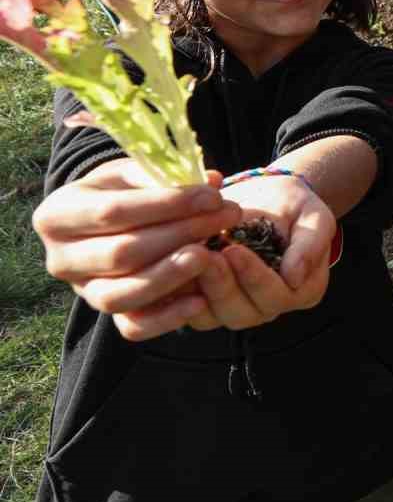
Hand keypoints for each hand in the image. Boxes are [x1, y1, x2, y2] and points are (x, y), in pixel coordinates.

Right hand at [32, 160, 237, 339]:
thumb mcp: (134, 173)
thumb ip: (165, 176)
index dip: (166, 205)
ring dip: (170, 276)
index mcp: (57, 216)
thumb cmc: (124, 190)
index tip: (212, 196)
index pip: (112, 212)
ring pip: (120, 296)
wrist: (108, 219)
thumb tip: (209, 183)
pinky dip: (166, 318)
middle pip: (120, 254)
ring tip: (209, 255)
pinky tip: (200, 301)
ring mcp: (82, 291)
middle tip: (226, 216)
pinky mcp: (106, 314)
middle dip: (180, 234)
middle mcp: (60, 259)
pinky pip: (132, 327)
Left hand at [185, 173, 334, 330]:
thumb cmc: (294, 207)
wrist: (267, 197)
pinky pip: (186, 307)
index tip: (234, 250)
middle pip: (241, 313)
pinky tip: (169, 266)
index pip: (276, 296)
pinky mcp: (204, 301)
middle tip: (206, 255)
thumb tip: (295, 276)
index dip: (254, 277)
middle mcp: (267, 307)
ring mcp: (234, 308)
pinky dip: (175, 291)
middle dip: (221, 285)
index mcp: (301, 291)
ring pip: (211, 316)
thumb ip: (311, 244)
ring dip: (197, 289)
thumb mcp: (315, 217)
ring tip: (188, 258)